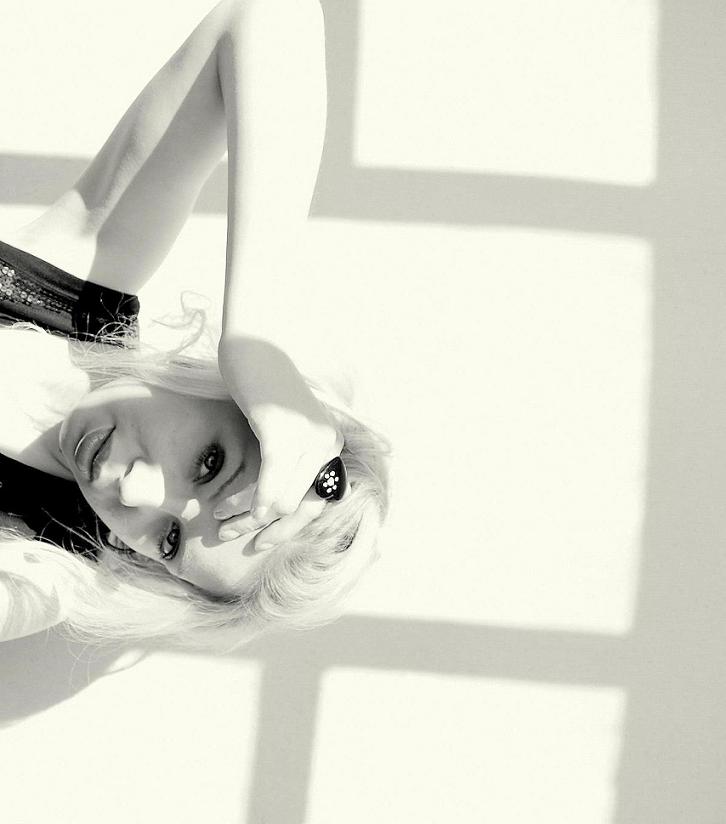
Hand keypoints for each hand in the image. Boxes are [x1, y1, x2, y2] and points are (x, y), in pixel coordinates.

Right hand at [215, 334, 342, 542]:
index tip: (259, 543)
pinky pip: (272, 481)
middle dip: (261, 526)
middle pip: (296, 508)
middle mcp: (327, 444)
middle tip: (228, 529)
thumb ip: (287, 467)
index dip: (287, 530)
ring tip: (220, 516)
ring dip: (248, 515)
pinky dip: (254, 500)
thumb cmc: (261, 392)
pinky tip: (230, 508)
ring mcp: (308, 438)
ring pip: (282, 501)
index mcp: (330, 447)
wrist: (253, 349)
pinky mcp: (283, 431)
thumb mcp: (281, 432)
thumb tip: (275, 515)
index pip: (315, 505)